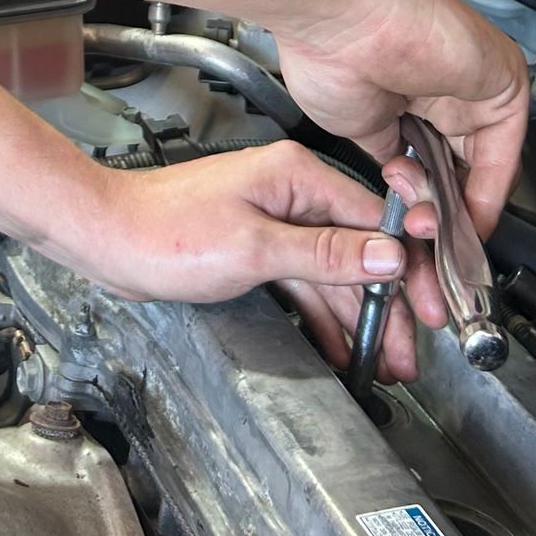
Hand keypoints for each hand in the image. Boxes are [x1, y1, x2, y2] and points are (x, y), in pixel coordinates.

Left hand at [59, 141, 440, 381]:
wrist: (105, 238)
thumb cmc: (163, 232)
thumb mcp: (255, 248)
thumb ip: (325, 254)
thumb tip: (385, 255)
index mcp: (297, 175)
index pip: (376, 222)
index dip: (408, 269)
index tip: (430, 307)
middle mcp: (290, 191)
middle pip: (359, 250)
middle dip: (387, 304)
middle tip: (408, 351)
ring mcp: (272, 219)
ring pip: (333, 271)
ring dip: (359, 316)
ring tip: (385, 359)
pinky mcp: (255, 245)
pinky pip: (304, 281)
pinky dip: (323, 313)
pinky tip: (342, 345)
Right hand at [274, 0, 529, 234]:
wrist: (338, 11)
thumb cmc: (329, 52)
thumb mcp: (355, 126)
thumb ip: (387, 155)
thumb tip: (400, 186)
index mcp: (413, 92)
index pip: (431, 162)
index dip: (422, 210)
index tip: (411, 246)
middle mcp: (451, 89)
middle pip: (459, 171)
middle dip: (439, 224)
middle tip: (422, 258)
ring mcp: (478, 87)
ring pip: (481, 169)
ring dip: (455, 215)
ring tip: (422, 233)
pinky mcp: (503, 85)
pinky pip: (503, 154)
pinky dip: (483, 194)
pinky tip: (456, 221)